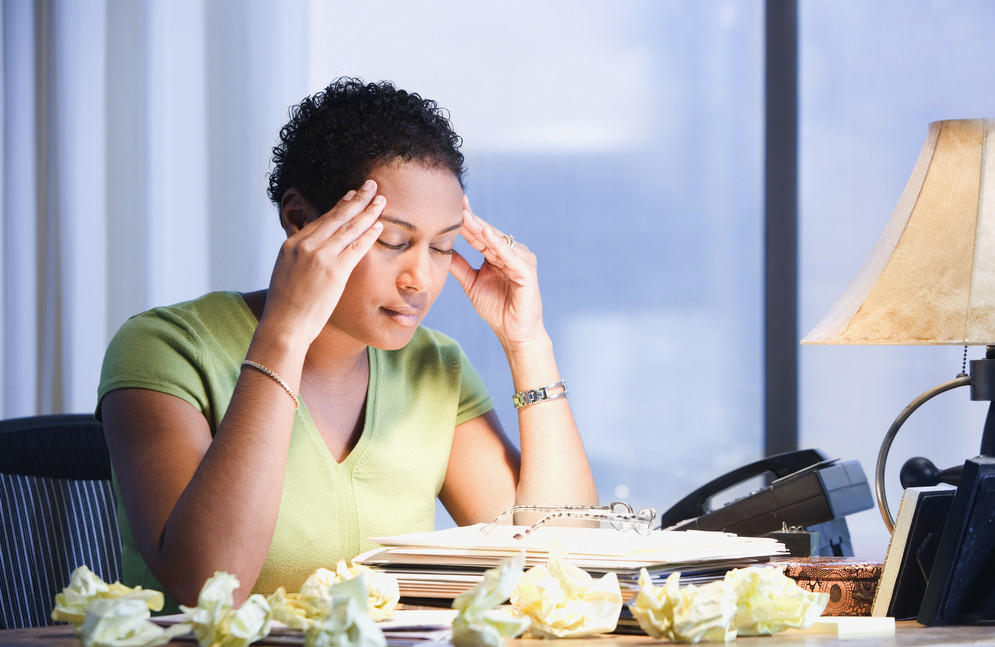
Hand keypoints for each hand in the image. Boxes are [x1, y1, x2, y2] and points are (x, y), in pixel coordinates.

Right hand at [260, 180, 384, 345]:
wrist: (284, 325)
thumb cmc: (286, 306)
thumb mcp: (287, 272)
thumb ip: (300, 257)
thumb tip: (312, 251)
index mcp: (292, 244)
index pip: (321, 219)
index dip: (340, 205)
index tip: (352, 195)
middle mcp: (305, 245)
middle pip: (336, 216)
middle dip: (357, 199)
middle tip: (371, 185)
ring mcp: (320, 256)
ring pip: (348, 228)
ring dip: (367, 211)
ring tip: (381, 200)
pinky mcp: (334, 270)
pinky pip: (356, 247)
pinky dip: (369, 234)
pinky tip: (379, 225)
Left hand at [449, 196, 546, 348]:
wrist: (514, 333)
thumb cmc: (497, 309)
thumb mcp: (471, 283)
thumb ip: (459, 266)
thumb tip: (441, 250)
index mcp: (498, 255)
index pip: (479, 235)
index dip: (465, 222)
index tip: (451, 206)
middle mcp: (511, 253)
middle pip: (488, 234)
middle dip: (472, 220)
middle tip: (457, 203)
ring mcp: (520, 260)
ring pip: (498, 241)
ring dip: (482, 228)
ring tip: (466, 215)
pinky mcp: (527, 271)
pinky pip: (510, 256)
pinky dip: (498, 245)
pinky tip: (486, 234)